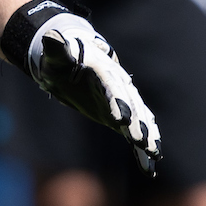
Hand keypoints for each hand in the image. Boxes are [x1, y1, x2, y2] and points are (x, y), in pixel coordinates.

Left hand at [28, 12, 161, 171]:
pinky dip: (141, 149)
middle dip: (137, 124)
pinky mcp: (121, 115)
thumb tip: (52, 38)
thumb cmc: (62, 57)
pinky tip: (150, 168)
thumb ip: (57, 49)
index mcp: (104, 71)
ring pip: (139, 119)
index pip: (112, 87)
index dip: (118, 102)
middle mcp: (118, 86)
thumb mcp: (56, 54)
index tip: (122, 119)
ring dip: (147, 136)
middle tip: (143, 141)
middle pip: (131, 106)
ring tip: (154, 154)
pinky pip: (134, 132)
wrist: (74, 59)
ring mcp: (122, 101)